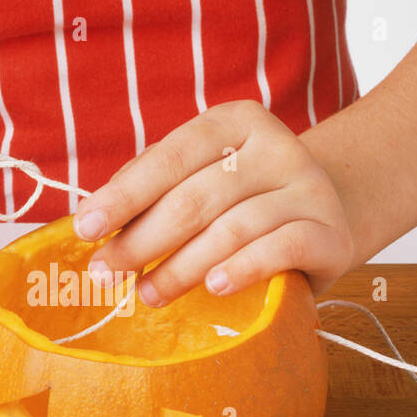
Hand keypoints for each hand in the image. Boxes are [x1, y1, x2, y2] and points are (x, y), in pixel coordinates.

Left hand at [73, 101, 355, 302]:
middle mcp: (277, 146)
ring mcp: (309, 188)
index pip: (171, 156)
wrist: (327, 218)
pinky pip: (281, 249)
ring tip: (148, 294)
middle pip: (196, 197)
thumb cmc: (243, 203)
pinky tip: (213, 287)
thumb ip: (154, 191)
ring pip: (233, 229)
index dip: (125, 194)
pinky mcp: (332, 233)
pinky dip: (243, 269)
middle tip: (106, 273)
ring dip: (181, 268)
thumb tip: (97, 222)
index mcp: (235, 122)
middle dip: (142, 240)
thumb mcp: (200, 181)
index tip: (85, 228)